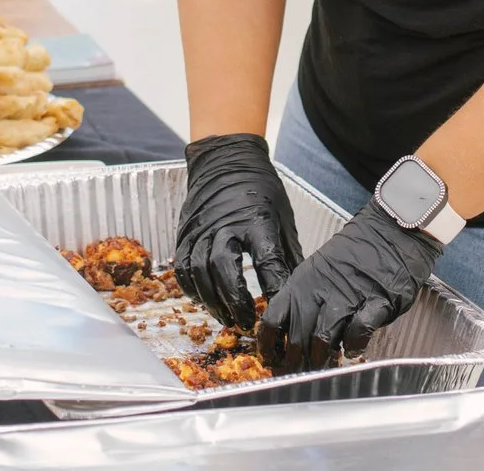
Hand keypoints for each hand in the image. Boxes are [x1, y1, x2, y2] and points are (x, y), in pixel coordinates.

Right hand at [174, 134, 302, 332]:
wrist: (225, 160)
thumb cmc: (260, 189)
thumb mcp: (283, 216)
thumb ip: (289, 252)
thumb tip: (300, 288)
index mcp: (257, 219)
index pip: (267, 259)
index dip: (273, 288)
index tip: (278, 310)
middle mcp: (225, 224)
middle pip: (224, 269)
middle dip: (235, 301)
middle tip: (247, 322)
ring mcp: (201, 229)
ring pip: (200, 272)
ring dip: (213, 301)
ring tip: (228, 318)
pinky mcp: (185, 234)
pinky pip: (182, 268)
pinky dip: (192, 290)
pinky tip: (206, 301)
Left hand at [257, 199, 441, 373]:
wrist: (391, 229)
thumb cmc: (357, 253)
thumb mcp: (318, 269)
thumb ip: (305, 297)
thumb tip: (292, 331)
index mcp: (301, 282)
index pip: (273, 319)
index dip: (269, 345)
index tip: (271, 359)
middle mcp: (319, 291)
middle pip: (295, 337)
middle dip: (295, 362)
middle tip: (299, 372)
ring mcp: (348, 296)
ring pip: (322, 338)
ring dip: (322, 359)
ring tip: (325, 367)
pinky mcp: (376, 301)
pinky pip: (358, 331)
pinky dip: (354, 345)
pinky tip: (354, 349)